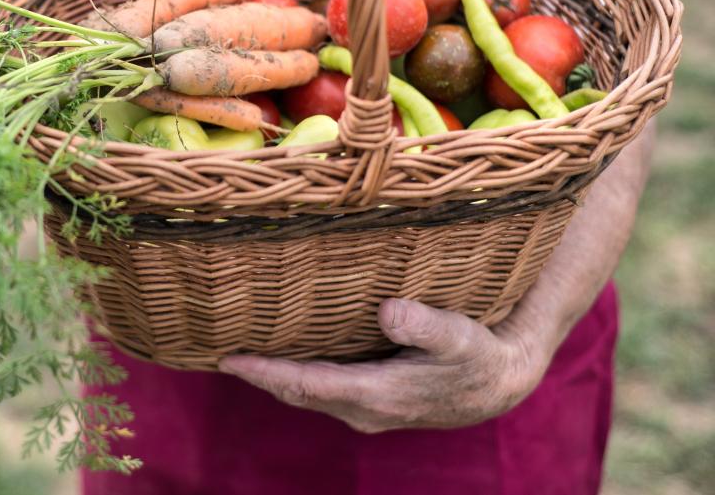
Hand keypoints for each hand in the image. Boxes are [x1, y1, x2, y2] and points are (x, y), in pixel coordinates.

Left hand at [219, 298, 547, 432]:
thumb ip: (424, 324)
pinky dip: (297, 375)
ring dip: (275, 376)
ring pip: (307, 392)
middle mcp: (364, 408)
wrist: (501, 384)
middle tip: (218, 349)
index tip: (227, 358)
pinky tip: (286, 354)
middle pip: (296, 392)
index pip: (306, 384)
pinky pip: (322, 388)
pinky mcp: (373, 400)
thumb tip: (387, 311)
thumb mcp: (459, 336)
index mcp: (376, 394)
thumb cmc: (479, 356)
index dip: (264, 372)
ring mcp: (367, 408)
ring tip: (242, 350)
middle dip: (258, 375)